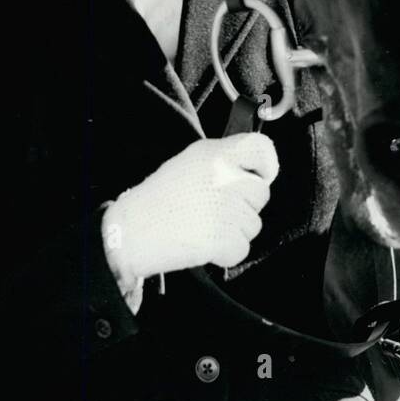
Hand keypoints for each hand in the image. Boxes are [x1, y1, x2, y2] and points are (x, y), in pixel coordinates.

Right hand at [102, 134, 278, 281]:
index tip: (260, 175)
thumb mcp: (190, 162)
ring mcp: (227, 210)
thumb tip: (254, 173)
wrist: (132, 230)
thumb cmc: (160, 197)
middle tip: (215, 208)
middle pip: (261, 193)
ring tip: (203, 225)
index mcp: (216, 154)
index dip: (267, 164)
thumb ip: (224, 161)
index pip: (262, 148)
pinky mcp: (224, 239)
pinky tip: (202, 242)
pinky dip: (225, 252)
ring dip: (234, 230)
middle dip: (245, 204)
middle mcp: (226, 178)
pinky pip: (241, 248)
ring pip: (253, 224)